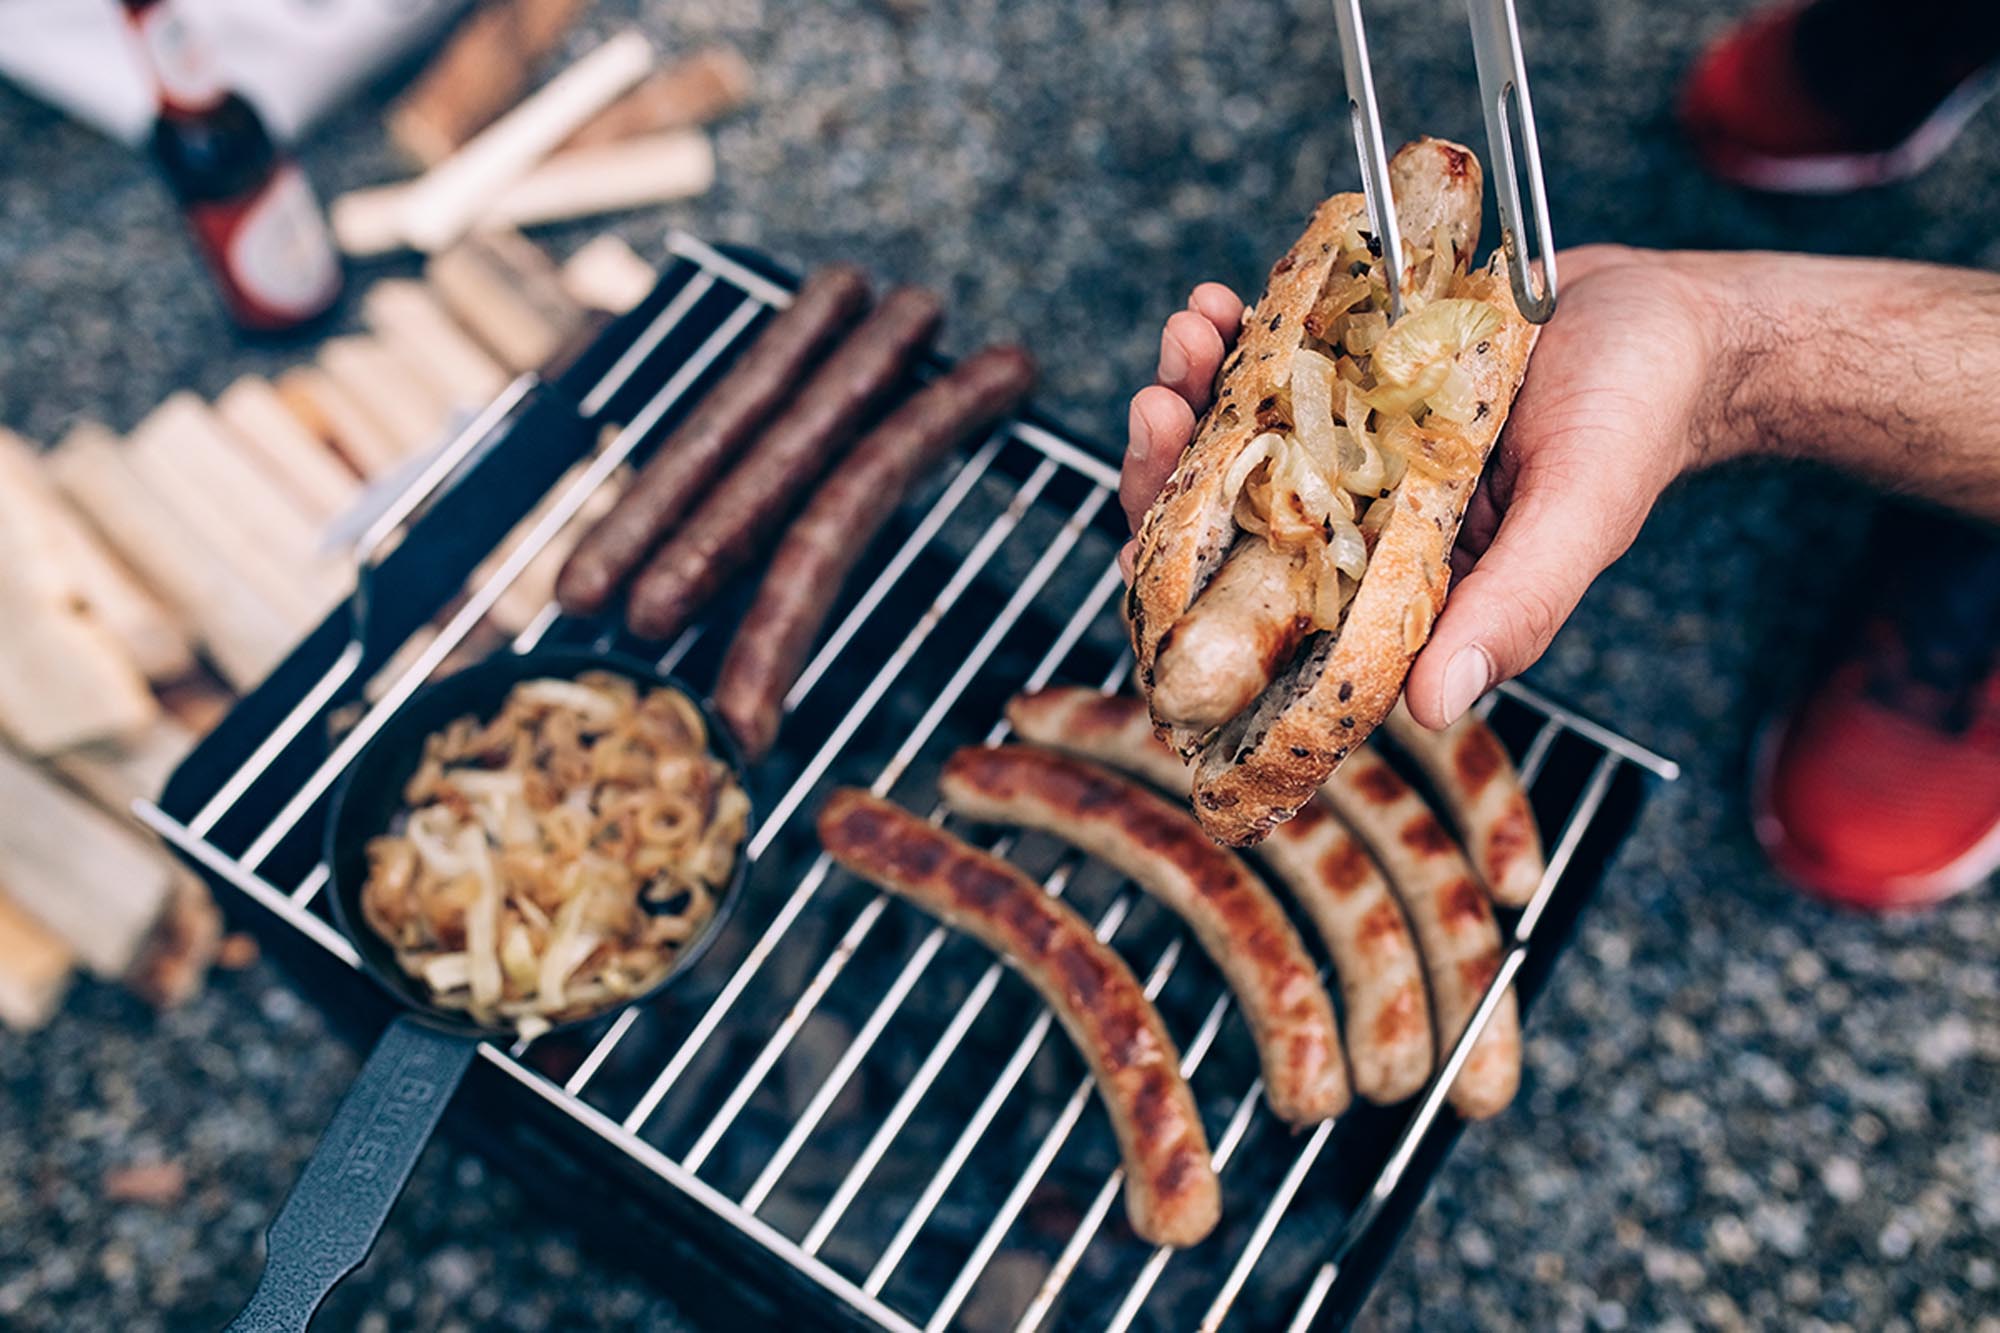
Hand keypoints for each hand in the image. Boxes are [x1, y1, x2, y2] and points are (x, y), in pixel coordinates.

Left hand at [1120, 246, 1725, 728]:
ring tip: (1193, 332)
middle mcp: (1357, 527)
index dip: (1191, 584)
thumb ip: (1512, 608)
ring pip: (1234, 441)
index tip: (1150, 526)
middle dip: (1170, 470)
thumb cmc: (1635, 421)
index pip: (1269, 617)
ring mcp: (1347, 449)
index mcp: (1395, 589)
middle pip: (1227, 524)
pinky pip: (1271, 367)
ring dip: (1194, 391)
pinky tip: (1223, 303)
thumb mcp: (1580, 515)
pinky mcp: (1351, 376)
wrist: (1666, 314)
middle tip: (1159, 405)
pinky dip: (1238, 337)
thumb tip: (1428, 708)